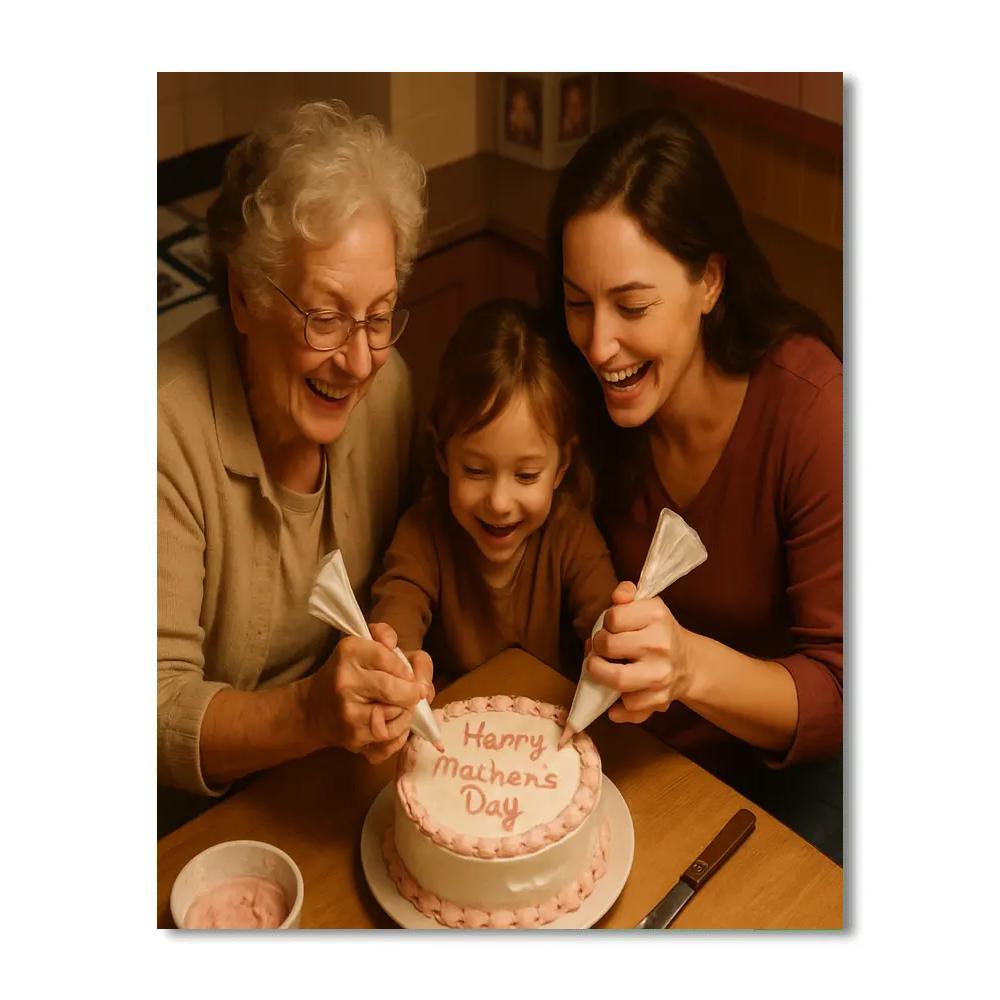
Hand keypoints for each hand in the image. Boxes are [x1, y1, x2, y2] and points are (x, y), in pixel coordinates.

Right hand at [304, 623, 431, 761]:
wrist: (313, 709)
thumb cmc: (347, 673)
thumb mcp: (363, 644)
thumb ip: (387, 637)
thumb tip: (409, 664)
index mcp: (350, 652)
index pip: (392, 658)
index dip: (405, 668)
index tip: (405, 673)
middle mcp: (346, 683)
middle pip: (400, 691)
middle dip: (412, 693)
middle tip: (412, 693)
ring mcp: (349, 715)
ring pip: (399, 716)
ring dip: (406, 713)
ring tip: (398, 707)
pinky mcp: (354, 740)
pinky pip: (392, 741)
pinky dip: (400, 734)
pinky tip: (392, 725)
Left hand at [586, 581, 692, 723]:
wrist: (690, 664)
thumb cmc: (657, 632)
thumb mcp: (645, 607)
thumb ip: (627, 594)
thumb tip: (618, 595)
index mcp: (656, 615)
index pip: (612, 617)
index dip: (605, 624)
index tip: (611, 629)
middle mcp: (661, 643)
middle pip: (608, 646)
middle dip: (597, 649)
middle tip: (601, 650)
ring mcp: (661, 673)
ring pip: (616, 678)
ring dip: (600, 675)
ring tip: (600, 669)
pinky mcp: (661, 699)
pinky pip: (627, 704)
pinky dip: (617, 702)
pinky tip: (618, 693)